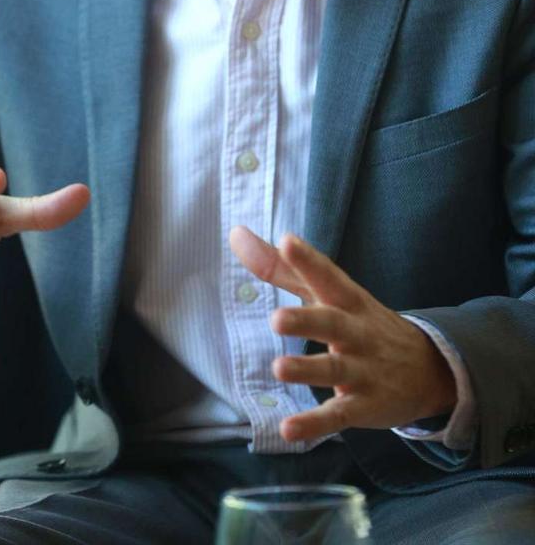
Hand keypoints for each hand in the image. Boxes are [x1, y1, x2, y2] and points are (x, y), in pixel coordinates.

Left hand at [229, 227, 456, 441]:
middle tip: (276, 319)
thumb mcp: (328, 293)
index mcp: (347, 300)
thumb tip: (236, 234)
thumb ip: (281, 268)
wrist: (428, 370)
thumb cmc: (361, 322)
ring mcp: (362, 369)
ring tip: (278, 368)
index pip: (327, 275)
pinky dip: (315, 424)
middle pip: (331, 322)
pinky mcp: (363, 406)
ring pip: (334, 368)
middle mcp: (356, 331)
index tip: (288, 242)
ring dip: (306, 369)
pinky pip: (338, 415)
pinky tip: (288, 429)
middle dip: (306, 320)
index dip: (308, 260)